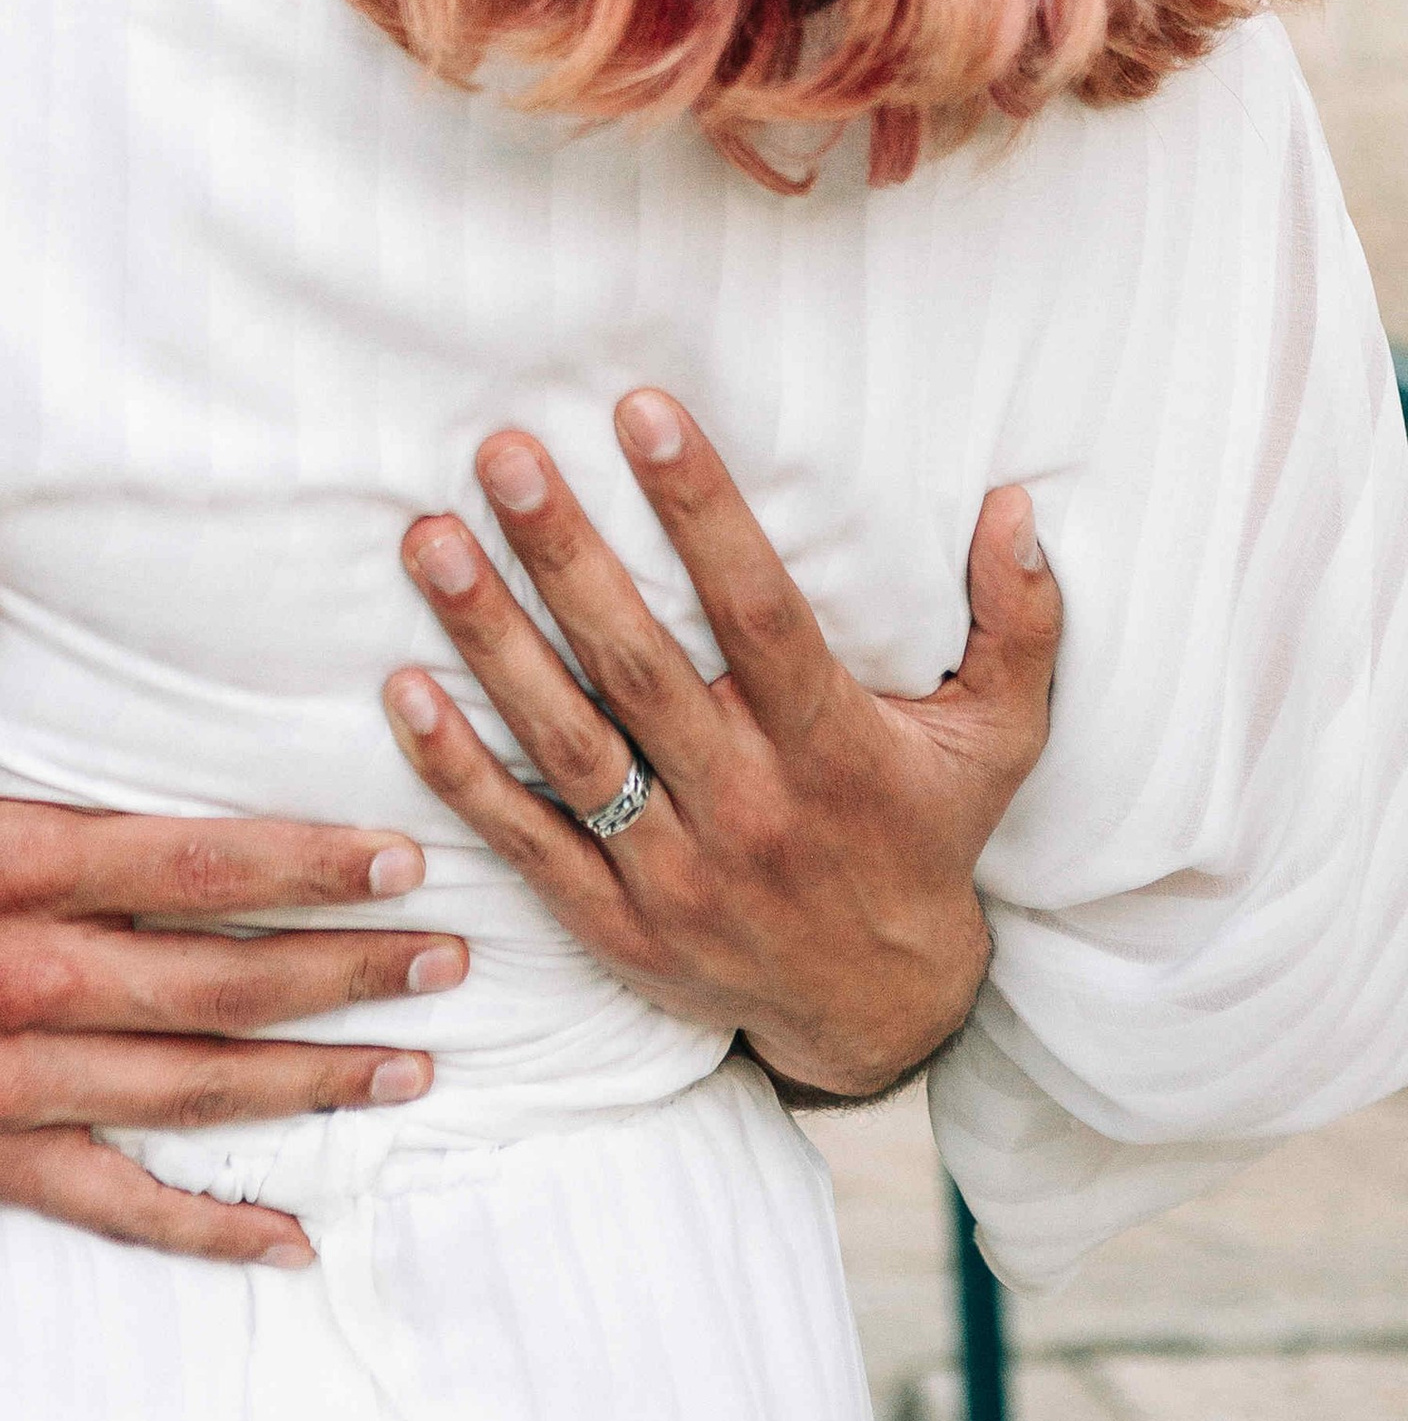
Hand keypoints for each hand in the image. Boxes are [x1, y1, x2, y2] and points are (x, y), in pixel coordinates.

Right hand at [0, 544, 462, 1267]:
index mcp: (0, 871)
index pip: (189, 867)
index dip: (302, 865)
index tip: (396, 856)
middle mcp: (20, 985)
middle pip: (218, 984)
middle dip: (346, 972)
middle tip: (455, 960)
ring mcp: (2, 1085)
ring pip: (191, 1092)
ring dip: (310, 1079)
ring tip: (416, 1068)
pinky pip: (109, 1203)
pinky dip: (204, 1227)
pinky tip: (290, 1236)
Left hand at [384, 395, 1059, 1101]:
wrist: (877, 1010)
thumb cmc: (927, 836)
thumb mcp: (999, 741)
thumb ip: (1017, 624)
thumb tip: (1018, 505)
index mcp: (833, 750)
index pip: (760, 612)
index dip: (702, 510)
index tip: (642, 410)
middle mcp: (749, 808)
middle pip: (640, 668)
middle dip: (565, 554)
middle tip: (502, 453)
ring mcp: (673, 873)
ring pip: (567, 743)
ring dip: (490, 641)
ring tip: (430, 542)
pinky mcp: (612, 922)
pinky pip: (524, 838)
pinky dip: (458, 769)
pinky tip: (403, 687)